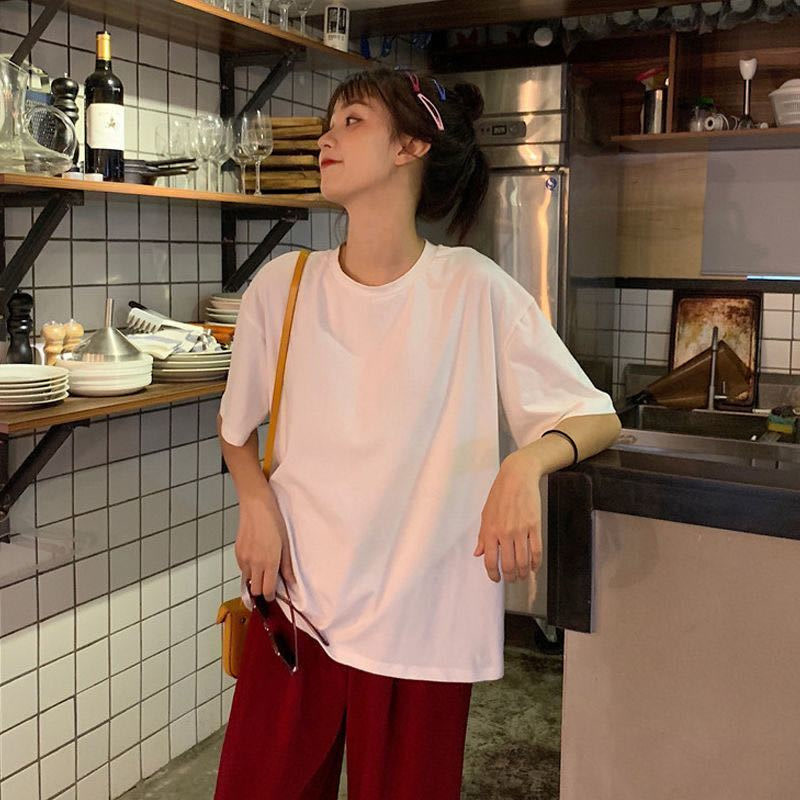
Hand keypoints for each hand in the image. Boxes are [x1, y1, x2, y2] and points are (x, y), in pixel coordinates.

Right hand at [234, 483, 295, 600]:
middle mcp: (254, 563)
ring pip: (247, 580)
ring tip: (263, 568)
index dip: (271, 596)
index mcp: (269, 562)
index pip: (267, 590)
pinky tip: (256, 557)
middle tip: (270, 583)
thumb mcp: (286, 544)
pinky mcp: (237, 552)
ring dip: (255, 579)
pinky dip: (248, 569)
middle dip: (262, 590)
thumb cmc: (274, 521)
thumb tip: (291, 582)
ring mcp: (243, 558)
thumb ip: (287, 565)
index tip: (274, 595)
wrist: (256, 506)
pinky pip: (242, 568)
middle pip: (255, 590)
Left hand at [473, 452, 542, 582]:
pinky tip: (533, 567)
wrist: (517, 478)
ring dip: (523, 573)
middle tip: (511, 579)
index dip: (493, 574)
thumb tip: (478, 553)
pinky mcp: (534, 526)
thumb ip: (482, 536)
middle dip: (510, 577)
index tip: (496, 578)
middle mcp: (505, 533)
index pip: (490, 560)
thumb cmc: (499, 494)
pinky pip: (536, 550)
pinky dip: (535, 563)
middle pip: (509, 564)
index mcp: (490, 530)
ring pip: (524, 561)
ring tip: (522, 576)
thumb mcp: (485, 514)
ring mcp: (521, 530)